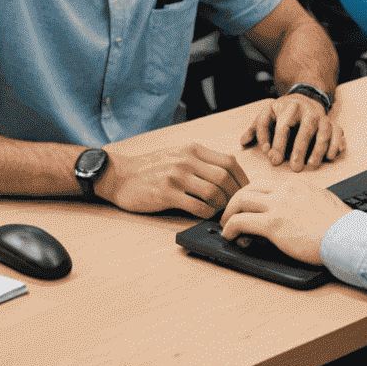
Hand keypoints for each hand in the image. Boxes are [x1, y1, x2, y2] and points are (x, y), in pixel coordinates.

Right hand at [95, 141, 247, 218]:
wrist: (121, 175)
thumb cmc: (151, 167)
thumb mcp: (178, 154)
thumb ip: (201, 161)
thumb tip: (228, 176)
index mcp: (193, 149)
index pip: (229, 161)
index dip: (242, 179)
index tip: (245, 192)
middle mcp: (187, 160)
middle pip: (225, 177)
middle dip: (235, 195)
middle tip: (236, 208)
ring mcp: (177, 176)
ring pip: (213, 192)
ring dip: (221, 206)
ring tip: (221, 214)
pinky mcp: (166, 193)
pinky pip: (196, 206)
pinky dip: (206, 213)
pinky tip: (205, 216)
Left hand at [221, 177, 351, 264]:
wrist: (347, 236)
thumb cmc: (340, 225)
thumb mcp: (322, 202)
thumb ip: (306, 201)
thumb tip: (299, 209)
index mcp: (296, 186)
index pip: (265, 184)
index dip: (251, 195)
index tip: (247, 207)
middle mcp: (285, 191)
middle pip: (248, 188)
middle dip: (235, 200)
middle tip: (230, 214)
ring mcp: (278, 206)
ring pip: (241, 200)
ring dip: (229, 213)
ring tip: (226, 225)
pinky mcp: (274, 224)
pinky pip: (241, 221)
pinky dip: (230, 228)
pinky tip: (230, 236)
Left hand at [241, 93, 345, 170]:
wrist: (306, 96)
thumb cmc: (284, 111)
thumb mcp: (268, 114)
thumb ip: (257, 128)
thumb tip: (243, 142)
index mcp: (288, 106)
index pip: (283, 125)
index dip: (277, 142)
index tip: (272, 158)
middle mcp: (307, 110)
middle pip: (305, 129)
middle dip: (299, 149)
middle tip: (294, 168)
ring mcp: (321, 116)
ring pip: (323, 132)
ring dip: (318, 150)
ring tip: (310, 166)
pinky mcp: (332, 123)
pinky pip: (338, 132)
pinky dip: (335, 144)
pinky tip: (330, 157)